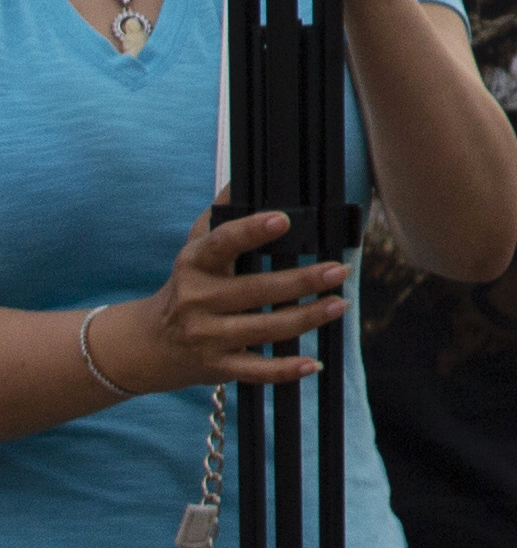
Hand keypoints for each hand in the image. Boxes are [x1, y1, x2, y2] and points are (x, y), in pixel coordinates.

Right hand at [108, 206, 352, 395]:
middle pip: (255, 289)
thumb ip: (222, 214)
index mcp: (194, 265)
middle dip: (301, 280)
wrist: (145, 345)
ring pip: (263, 328)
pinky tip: (312, 363)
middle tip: (339, 269)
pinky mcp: (216, 367)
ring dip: (306, 318)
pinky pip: (255, 370)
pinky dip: (284, 370)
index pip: (221, 243)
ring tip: (339, 303)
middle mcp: (197, 301)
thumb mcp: (195, 248)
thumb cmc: (185, 285)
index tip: (283, 218)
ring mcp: (206, 337)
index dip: (250, 231)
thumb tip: (244, 176)